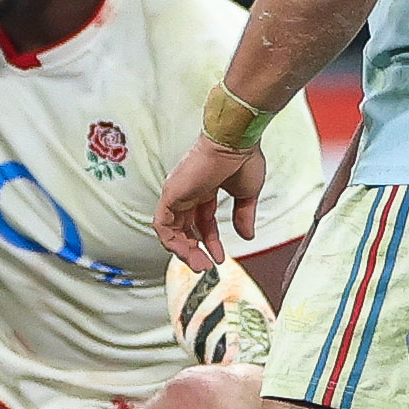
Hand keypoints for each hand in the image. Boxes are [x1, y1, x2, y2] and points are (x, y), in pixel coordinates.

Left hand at [155, 135, 263, 271]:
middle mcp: (187, 191)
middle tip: (206, 266)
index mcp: (204, 188)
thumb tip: (247, 236)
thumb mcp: (246, 194)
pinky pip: (162, 225)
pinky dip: (171, 241)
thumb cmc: (242, 158)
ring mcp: (177, 193)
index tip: (219, 257)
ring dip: (184, 250)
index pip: (202, 221)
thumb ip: (243, 216)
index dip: (210, 241)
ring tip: (200, 265)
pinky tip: (187, 252)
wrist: (235, 142)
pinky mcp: (170, 195)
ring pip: (170, 230)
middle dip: (194, 249)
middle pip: (184, 227)